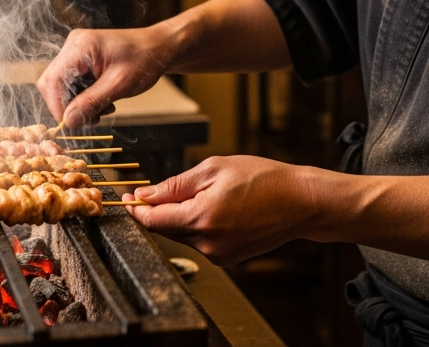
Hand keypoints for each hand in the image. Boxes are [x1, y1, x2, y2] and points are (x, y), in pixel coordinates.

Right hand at [36, 26, 172, 126]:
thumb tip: (68, 121)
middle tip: (91, 118)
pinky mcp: (82, 58)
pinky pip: (73, 82)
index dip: (56, 105)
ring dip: (79, 103)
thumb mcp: (118, 85)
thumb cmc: (144, 61)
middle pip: (54, 83)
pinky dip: (85, 96)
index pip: (52, 79)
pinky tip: (103, 100)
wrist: (160, 48)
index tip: (69, 124)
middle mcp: (74, 45)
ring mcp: (77, 51)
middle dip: (69, 105)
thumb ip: (91, 102)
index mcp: (81, 46)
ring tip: (103, 109)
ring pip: (63, 85)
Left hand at [123, 156, 317, 265]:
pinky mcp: (228, 259)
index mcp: (201, 217)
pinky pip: (201, 242)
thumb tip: (146, 195)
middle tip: (163, 189)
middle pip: (166, 229)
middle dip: (160, 210)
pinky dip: (199, 226)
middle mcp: (207, 243)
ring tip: (205, 194)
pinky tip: (218, 209)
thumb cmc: (263, 179)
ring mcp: (218, 255)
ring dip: (181, 217)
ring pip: (183, 235)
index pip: (153, 220)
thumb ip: (176, 184)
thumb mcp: (215, 169)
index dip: (137, 209)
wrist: (300, 202)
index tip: (129, 197)